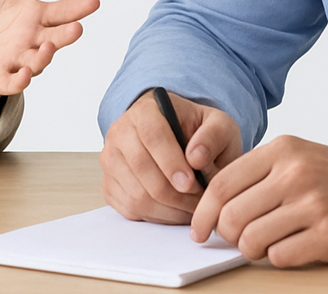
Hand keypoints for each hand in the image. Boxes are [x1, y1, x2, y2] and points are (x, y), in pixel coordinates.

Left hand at [0, 0, 98, 134]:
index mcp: (37, 17)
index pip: (62, 11)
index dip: (77, 7)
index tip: (93, 1)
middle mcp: (32, 40)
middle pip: (55, 38)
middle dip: (66, 35)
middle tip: (77, 27)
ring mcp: (17, 60)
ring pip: (36, 61)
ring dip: (43, 56)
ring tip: (48, 46)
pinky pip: (10, 82)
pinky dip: (18, 81)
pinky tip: (23, 75)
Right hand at [101, 89, 243, 224]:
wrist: (180, 140)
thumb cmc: (199, 132)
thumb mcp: (218, 125)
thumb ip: (213, 136)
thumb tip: (196, 158)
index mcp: (146, 110)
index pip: (152, 135)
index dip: (171, 162)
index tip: (191, 182)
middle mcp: (121, 132)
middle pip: (141, 169)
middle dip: (174, 193)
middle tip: (200, 202)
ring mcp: (111, 160)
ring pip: (136, 194)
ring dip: (169, 209)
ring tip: (193, 207)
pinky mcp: (109, 185)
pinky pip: (131, 209)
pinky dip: (158, 217)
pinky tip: (177, 210)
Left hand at [189, 138, 327, 266]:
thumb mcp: (302, 156)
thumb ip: (262, 173)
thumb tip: (217, 203)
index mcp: (284, 150)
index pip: (222, 182)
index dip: (204, 212)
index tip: (200, 230)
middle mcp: (296, 174)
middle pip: (232, 215)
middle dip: (228, 235)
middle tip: (240, 240)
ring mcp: (314, 205)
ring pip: (252, 240)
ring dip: (253, 250)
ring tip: (270, 244)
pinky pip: (281, 258)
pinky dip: (281, 258)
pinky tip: (296, 248)